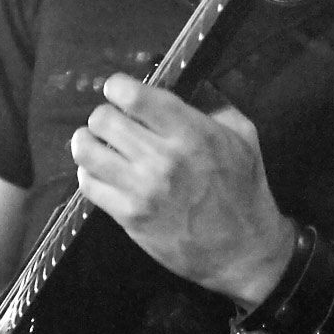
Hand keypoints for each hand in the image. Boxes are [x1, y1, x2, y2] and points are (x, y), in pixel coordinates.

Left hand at [70, 73, 293, 305]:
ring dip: (88, 141)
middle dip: (104, 114)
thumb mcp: (243, 136)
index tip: (119, 90)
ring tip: (96, 141)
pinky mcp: (129, 217)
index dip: (118, 86)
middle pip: (104, 119)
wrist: (243, 251)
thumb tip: (184, 83)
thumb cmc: (245, 189)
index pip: (134, 96)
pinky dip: (88, 172)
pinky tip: (100, 170)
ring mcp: (142, 190)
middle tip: (113, 121)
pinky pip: (88, 185)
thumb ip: (213, 105)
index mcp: (192, 132)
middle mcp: (163, 158)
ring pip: (87, 150)